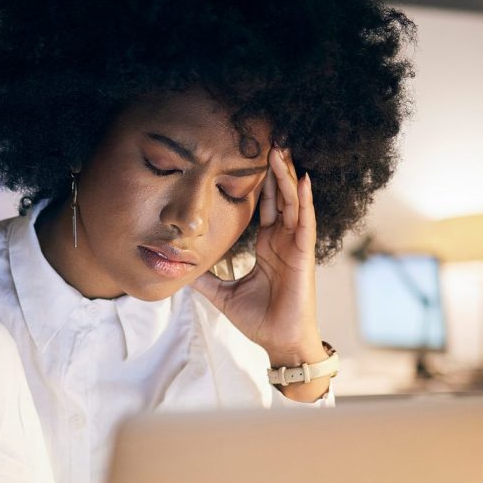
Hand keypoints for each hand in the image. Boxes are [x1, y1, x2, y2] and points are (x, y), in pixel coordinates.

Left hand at [191, 147, 328, 400]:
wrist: (278, 342)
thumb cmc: (258, 320)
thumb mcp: (222, 293)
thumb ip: (204, 278)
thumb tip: (177, 268)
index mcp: (266, 246)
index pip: (264, 206)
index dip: (259, 182)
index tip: (249, 158)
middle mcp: (282, 241)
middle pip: (280, 197)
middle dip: (275, 170)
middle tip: (269, 140)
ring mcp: (295, 246)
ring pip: (293, 203)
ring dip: (288, 176)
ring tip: (283, 150)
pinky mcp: (304, 255)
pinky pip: (305, 222)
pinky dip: (304, 201)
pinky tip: (302, 180)